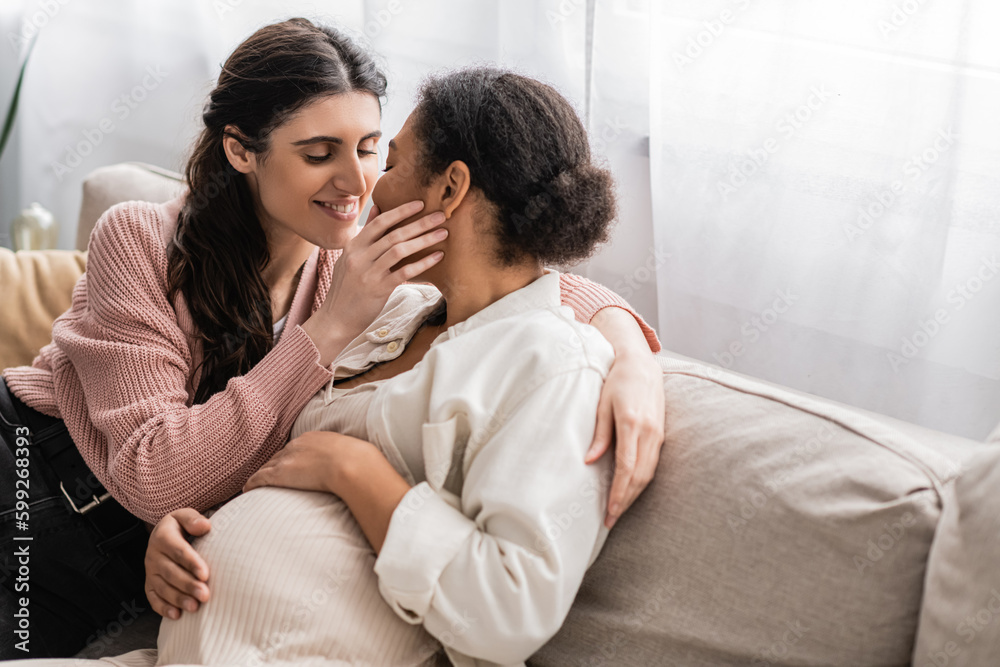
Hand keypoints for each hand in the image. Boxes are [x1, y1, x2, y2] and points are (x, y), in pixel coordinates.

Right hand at [144, 508, 210, 619]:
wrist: (164, 535)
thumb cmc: (181, 526)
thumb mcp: (185, 516)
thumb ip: (193, 519)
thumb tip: (205, 526)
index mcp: (162, 537)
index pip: (178, 551)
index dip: (191, 563)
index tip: (205, 574)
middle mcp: (153, 556)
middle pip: (170, 573)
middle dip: (188, 585)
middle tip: (205, 595)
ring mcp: (150, 572)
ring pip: (162, 588)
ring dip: (178, 599)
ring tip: (195, 607)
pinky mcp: (149, 584)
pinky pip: (153, 598)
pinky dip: (163, 608)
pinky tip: (176, 615)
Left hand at [243, 431, 375, 494]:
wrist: (351, 464)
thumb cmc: (358, 462)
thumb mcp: (354, 454)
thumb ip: (350, 460)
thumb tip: (362, 469)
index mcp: (315, 438)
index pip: (297, 448)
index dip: (291, 457)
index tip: (289, 465)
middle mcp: (298, 445)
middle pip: (279, 455)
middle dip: (273, 464)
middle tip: (268, 474)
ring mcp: (288, 459)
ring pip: (267, 466)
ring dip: (261, 474)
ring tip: (255, 483)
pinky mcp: (280, 474)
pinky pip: (260, 478)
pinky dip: (251, 484)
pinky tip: (246, 490)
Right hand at [303, 201, 447, 366]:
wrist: (335, 319)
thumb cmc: (346, 288)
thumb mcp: (349, 257)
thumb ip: (365, 234)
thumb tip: (377, 208)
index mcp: (354, 246)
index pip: (380, 222)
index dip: (401, 211)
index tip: (420, 203)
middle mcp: (360, 257)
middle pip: (394, 234)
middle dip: (419, 223)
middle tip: (440, 215)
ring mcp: (368, 273)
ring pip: (400, 250)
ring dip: (424, 239)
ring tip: (443, 233)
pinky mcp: (378, 289)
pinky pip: (404, 272)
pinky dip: (423, 263)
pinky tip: (437, 257)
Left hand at [586, 350, 664, 528]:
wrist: (642, 365)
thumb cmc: (617, 381)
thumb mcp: (602, 404)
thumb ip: (599, 434)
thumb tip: (590, 461)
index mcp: (632, 424)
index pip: (626, 467)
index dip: (618, 492)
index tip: (608, 511)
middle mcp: (649, 432)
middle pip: (639, 476)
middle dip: (624, 501)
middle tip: (610, 520)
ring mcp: (658, 434)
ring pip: (648, 474)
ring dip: (633, 495)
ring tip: (618, 511)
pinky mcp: (661, 435)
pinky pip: (652, 464)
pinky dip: (641, 482)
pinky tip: (630, 491)